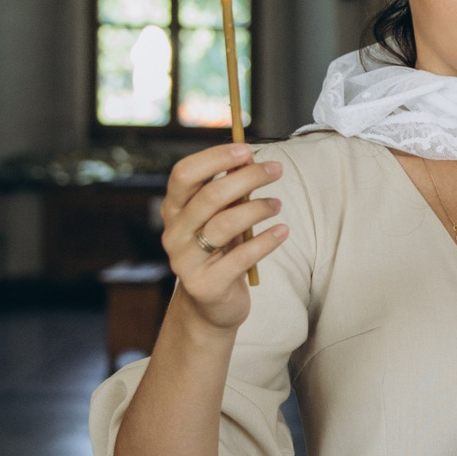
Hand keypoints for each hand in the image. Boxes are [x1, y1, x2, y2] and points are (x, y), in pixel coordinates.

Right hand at [159, 142, 284, 329]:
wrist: (211, 305)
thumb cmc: (220, 252)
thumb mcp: (221, 218)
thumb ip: (230, 191)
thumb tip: (250, 157)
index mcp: (173, 210)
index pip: (183, 174)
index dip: (214, 158)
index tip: (246, 150)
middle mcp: (174, 234)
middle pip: (210, 196)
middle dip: (247, 178)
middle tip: (276, 170)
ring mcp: (186, 262)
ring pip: (225, 225)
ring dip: (258, 208)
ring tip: (277, 204)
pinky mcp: (206, 285)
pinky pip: (241, 258)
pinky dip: (266, 241)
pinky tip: (282, 231)